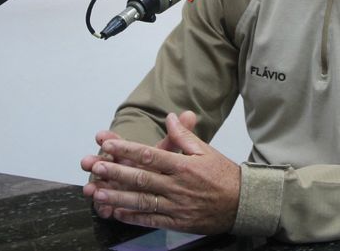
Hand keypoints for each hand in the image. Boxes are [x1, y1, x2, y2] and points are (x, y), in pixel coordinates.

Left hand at [86, 112, 240, 233]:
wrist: (244, 203)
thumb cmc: (224, 175)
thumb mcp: (206, 151)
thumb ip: (184, 136)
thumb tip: (170, 117)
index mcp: (183, 166)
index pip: (150, 156)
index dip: (127, 150)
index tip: (108, 144)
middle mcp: (178, 186)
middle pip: (141, 178)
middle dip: (115, 172)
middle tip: (95, 166)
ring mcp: (177, 206)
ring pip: (142, 200)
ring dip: (118, 196)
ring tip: (97, 191)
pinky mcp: (178, 221)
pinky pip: (151, 219)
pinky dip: (133, 216)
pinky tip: (116, 212)